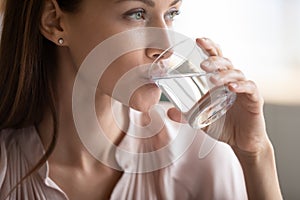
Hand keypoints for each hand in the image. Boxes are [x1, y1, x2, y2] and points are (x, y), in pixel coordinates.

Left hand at [169, 37, 270, 155]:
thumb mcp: (200, 120)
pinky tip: (231, 87)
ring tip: (213, 79)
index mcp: (220, 80)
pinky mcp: (254, 100)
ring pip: (237, 73)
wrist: (241, 142)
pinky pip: (250, 88)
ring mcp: (244, 89)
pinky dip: (241, 85)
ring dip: (224, 74)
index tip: (198, 40)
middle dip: (214, 60)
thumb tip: (168, 112)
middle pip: (226, 62)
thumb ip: (186, 115)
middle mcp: (233, 80)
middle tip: (203, 65)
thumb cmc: (223, 126)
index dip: (209, 47)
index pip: (216, 58)